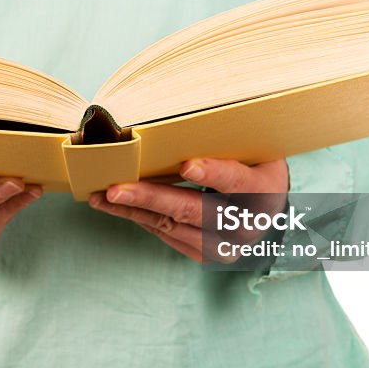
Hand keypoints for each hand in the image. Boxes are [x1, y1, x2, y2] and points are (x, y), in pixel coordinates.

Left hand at [88, 158, 288, 261]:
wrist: (268, 211)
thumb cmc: (255, 167)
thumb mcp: (255, 149)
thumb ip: (229, 139)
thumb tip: (181, 112)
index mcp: (264, 192)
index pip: (238, 182)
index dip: (213, 173)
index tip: (187, 165)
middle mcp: (246, 226)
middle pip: (194, 211)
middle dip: (151, 198)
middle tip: (115, 188)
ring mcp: (224, 246)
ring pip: (172, 226)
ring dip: (132, 210)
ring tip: (100, 195)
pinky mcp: (204, 255)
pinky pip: (165, 235)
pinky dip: (139, 218)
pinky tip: (114, 205)